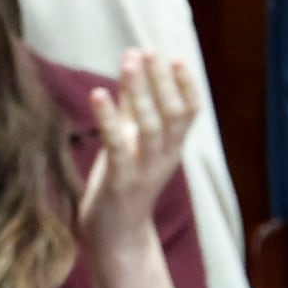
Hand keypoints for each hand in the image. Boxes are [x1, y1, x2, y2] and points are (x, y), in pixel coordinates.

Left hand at [73, 47, 196, 251]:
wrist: (116, 236)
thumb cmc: (124, 182)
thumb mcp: (133, 140)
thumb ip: (135, 106)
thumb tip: (135, 62)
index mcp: (172, 148)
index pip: (189, 113)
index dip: (185, 85)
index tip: (173, 57)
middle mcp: (164, 158)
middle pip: (172, 114)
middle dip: (161, 80)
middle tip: (146, 52)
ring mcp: (144, 170)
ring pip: (151, 127)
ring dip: (140, 91)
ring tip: (129, 62)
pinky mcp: (120, 182)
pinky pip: (118, 147)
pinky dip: (109, 119)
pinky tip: (99, 94)